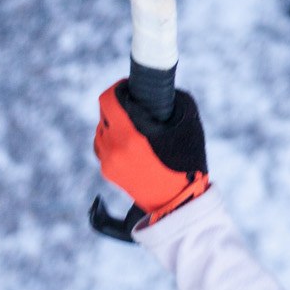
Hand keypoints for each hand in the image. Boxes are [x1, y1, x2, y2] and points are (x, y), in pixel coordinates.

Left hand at [95, 83, 209, 228]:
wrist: (179, 203)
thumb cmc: (187, 164)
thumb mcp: (186, 127)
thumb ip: (170, 103)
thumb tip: (158, 89)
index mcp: (130, 135)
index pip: (107, 101)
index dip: (118, 89)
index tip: (128, 87)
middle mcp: (114, 148)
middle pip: (104, 115)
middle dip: (118, 108)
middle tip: (135, 109)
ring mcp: (108, 161)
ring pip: (101, 131)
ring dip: (113, 126)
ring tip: (133, 131)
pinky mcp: (108, 171)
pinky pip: (103, 147)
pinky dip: (113, 143)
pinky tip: (129, 147)